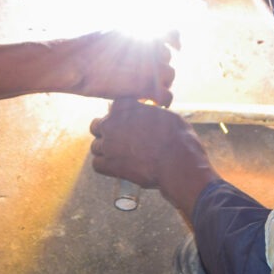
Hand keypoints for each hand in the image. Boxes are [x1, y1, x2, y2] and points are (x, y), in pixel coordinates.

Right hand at [60, 32, 175, 105]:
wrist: (75, 62)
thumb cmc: (85, 49)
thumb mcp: (110, 34)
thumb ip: (127, 37)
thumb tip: (130, 40)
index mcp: (142, 32)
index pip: (171, 34)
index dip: (174, 41)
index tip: (176, 48)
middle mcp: (150, 47)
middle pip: (167, 58)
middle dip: (159, 67)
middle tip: (146, 78)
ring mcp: (150, 66)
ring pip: (169, 75)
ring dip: (161, 82)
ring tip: (147, 90)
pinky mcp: (146, 86)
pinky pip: (166, 96)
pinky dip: (163, 101)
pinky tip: (155, 104)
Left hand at [90, 100, 218, 215]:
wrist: (178, 163)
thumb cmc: (177, 138)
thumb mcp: (166, 114)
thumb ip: (148, 112)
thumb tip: (148, 114)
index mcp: (124, 106)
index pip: (113, 108)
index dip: (121, 117)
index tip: (130, 124)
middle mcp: (111, 122)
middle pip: (97, 126)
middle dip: (107, 132)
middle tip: (121, 141)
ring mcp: (108, 144)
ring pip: (96, 147)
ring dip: (105, 151)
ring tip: (121, 157)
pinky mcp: (109, 165)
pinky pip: (97, 165)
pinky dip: (105, 167)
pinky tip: (117, 168)